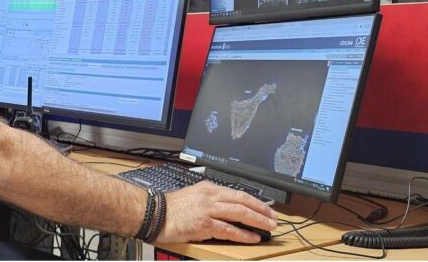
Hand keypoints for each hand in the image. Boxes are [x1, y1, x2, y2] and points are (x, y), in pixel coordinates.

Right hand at [154, 181, 278, 243]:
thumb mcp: (193, 196)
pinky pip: (229, 229)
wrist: (153, 213)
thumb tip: (226, 210)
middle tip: (274, 218)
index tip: (266, 209)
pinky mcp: (204, 224)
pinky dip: (243, 234)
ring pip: (240, 213)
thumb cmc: (170, 208)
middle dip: (262, 210)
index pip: (238, 193)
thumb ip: (210, 200)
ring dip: (257, 221)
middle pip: (243, 201)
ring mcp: (208, 210)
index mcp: (208, 188)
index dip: (255, 201)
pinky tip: (253, 237)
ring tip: (269, 227)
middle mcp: (210, 196)